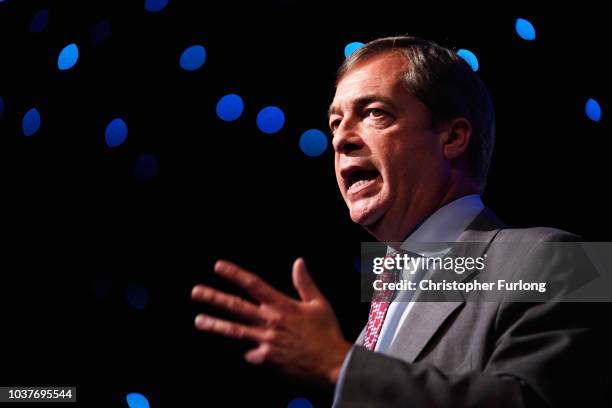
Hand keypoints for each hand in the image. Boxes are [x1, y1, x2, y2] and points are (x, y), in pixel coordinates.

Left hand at [191, 258, 350, 384]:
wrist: (332, 364)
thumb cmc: (327, 332)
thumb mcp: (318, 304)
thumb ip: (305, 283)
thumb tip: (298, 261)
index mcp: (282, 305)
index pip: (253, 284)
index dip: (235, 274)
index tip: (218, 266)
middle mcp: (270, 321)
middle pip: (236, 307)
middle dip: (214, 298)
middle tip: (196, 291)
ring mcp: (266, 341)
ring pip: (234, 331)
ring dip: (215, 325)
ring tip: (198, 321)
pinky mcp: (267, 358)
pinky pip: (250, 354)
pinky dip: (247, 351)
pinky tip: (244, 351)